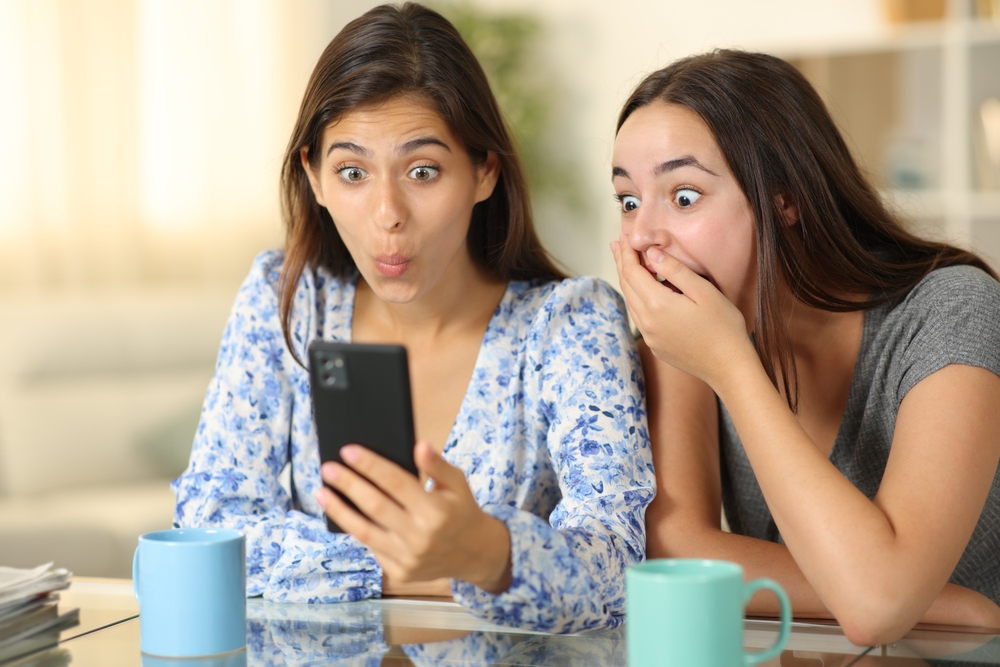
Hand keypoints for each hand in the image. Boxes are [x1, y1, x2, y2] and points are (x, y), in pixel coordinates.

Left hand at [315, 441, 512, 593]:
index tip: (348, 451)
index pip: (396, 482)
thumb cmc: (461, 511)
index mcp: (436, 511)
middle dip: (348, 484)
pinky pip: (371, 547)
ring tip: (322, 492)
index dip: (370, 465)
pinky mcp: (400, 572)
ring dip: (339, 510)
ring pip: (365, 531)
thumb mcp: (457, 483)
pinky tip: (341, 513)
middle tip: (328, 468)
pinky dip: (354, 529)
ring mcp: (409, 557)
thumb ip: (437, 465)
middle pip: (375, 506)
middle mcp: (421, 536)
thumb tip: (419, 446)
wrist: (474, 554)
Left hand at [611, 236, 754, 388]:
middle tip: (618, 245)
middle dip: (622, 263)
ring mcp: (649, 336)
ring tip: (626, 263)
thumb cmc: (724, 327)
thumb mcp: (703, 291)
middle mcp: (647, 322)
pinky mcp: (655, 346)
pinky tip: (642, 291)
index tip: (623, 238)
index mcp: (657, 304)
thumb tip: (651, 253)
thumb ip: (675, 270)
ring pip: (631, 302)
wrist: (729, 367)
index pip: (632, 272)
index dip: (627, 253)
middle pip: (627, 286)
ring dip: (627, 281)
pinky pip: (639, 317)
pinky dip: (636, 298)